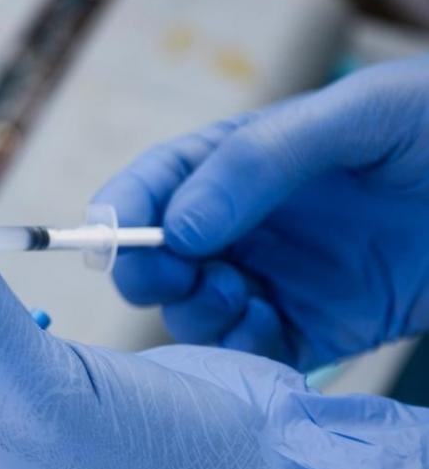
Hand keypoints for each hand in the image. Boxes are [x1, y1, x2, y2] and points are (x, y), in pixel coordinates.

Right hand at [93, 55, 428, 368]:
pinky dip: (240, 350)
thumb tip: (177, 227)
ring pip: (196, 309)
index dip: (125, 209)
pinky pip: (252, 350)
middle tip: (172, 276)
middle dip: (150, 269)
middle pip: (162, 255)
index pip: (157, 183)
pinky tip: (264, 329)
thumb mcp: (356, 118)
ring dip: (195, 310)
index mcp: (239, 161)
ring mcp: (275, 278)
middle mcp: (245, 223)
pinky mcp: (312, 328)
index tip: (113, 238)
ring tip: (233, 295)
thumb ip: (260, 161)